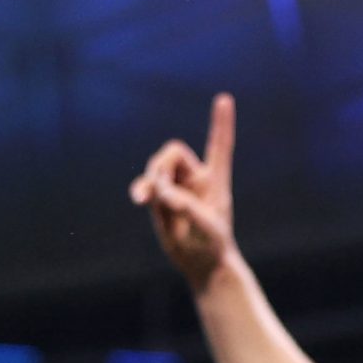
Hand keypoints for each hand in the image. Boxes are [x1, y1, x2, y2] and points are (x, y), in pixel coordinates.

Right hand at [128, 93, 238, 288]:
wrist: (201, 264)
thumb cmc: (213, 245)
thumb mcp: (206, 227)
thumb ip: (186, 206)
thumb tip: (162, 193)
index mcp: (215, 180)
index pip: (219, 146)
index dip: (220, 123)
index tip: (223, 99)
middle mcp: (195, 178)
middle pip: (173, 153)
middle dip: (161, 166)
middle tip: (158, 188)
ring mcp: (176, 188)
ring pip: (156, 169)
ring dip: (149, 179)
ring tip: (144, 199)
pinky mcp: (161, 200)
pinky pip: (146, 187)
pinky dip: (141, 190)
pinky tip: (138, 199)